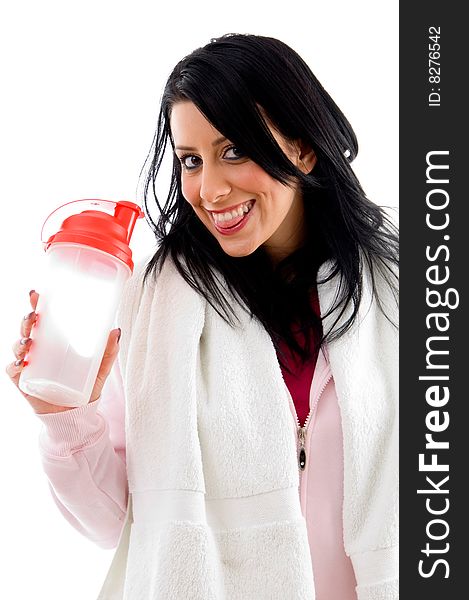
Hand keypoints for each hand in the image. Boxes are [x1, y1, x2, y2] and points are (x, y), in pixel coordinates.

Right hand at [5, 290, 121, 413]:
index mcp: (55, 340)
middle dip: (27, 319)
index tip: (37, 294)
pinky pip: (13, 369)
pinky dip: (14, 363)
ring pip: (18, 345)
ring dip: (20, 339)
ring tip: (29, 340)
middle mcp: (39, 348)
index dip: (38, 304)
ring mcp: (29, 363)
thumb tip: (116, 331)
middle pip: (28, 328)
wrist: (77, 414)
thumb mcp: (100, 367)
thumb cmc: (86, 386)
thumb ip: (109, 350)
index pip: (43, 318)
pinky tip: (21, 361)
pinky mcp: (23, 380)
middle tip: (33, 315)